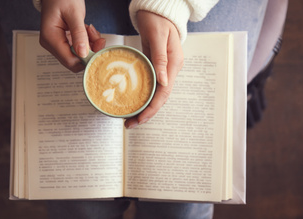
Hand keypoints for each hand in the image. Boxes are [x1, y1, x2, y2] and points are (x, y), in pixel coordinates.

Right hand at [39, 0, 104, 72]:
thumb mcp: (74, 13)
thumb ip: (79, 33)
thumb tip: (83, 53)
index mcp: (50, 37)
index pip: (69, 60)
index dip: (86, 59)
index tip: (98, 49)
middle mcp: (51, 44)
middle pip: (75, 60)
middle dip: (90, 51)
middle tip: (98, 39)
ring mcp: (57, 44)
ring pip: (78, 55)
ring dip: (90, 45)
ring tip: (91, 31)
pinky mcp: (64, 42)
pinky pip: (78, 48)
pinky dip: (87, 42)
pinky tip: (88, 31)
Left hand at [125, 11, 183, 128]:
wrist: (157, 10)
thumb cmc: (158, 19)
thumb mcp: (158, 37)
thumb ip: (160, 59)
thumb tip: (163, 82)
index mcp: (174, 65)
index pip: (163, 94)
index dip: (152, 109)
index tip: (140, 119)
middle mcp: (170, 71)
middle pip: (159, 99)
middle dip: (146, 113)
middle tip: (129, 124)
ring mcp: (163, 70)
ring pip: (154, 95)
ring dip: (143, 108)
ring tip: (129, 118)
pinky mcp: (155, 68)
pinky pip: (149, 87)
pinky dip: (141, 97)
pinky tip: (132, 102)